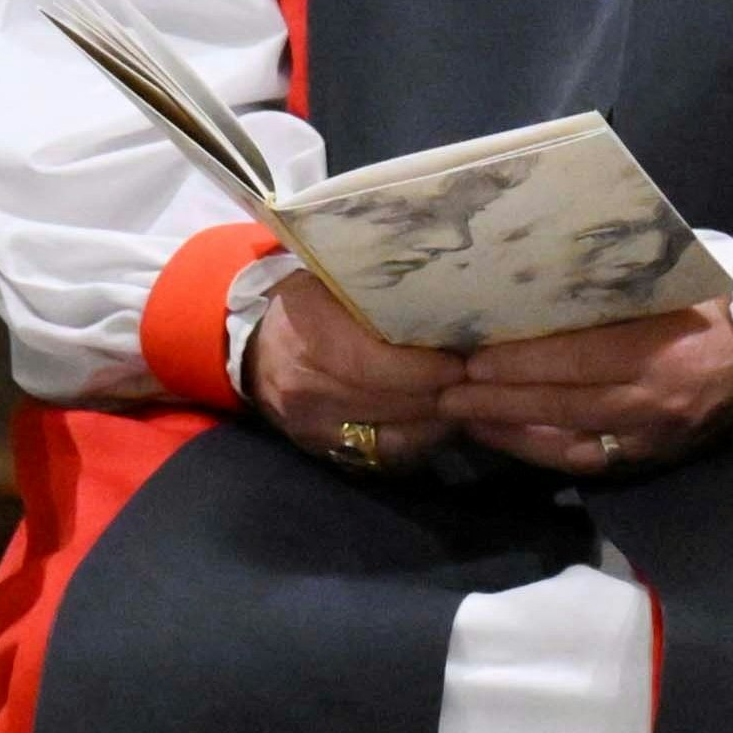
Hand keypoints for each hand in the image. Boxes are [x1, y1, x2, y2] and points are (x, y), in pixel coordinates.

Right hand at [246, 268, 462, 471]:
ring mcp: (310, 423)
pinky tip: (441, 420)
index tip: (460, 361)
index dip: (423, 367)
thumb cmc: (309, 303)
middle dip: (441, 393)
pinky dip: (419, 439)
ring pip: (392, 434)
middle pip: (390, 402)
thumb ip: (376, 286)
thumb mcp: (330, 278)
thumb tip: (445, 285)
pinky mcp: (321, 448)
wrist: (256, 349)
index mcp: (307, 331)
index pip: (371, 363)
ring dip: (437, 419)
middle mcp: (304, 384)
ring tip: (466, 398)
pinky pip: (383, 454)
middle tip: (477, 380)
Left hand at [434, 302, 732, 481]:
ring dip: (510, 430)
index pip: (576, 358)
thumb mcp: (671, 283)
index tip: (473, 357)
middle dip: (498, 399)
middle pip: (562, 403)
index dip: (519, 362)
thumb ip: (614, 288)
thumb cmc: (717, 302)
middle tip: (449, 392)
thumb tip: (539, 284)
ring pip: (568, 440)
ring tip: (465, 417)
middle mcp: (655, 399)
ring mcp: (654, 434)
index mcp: (662, 349)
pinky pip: (588, 461)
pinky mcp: (654, 456)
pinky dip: (542, 451)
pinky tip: (507, 438)